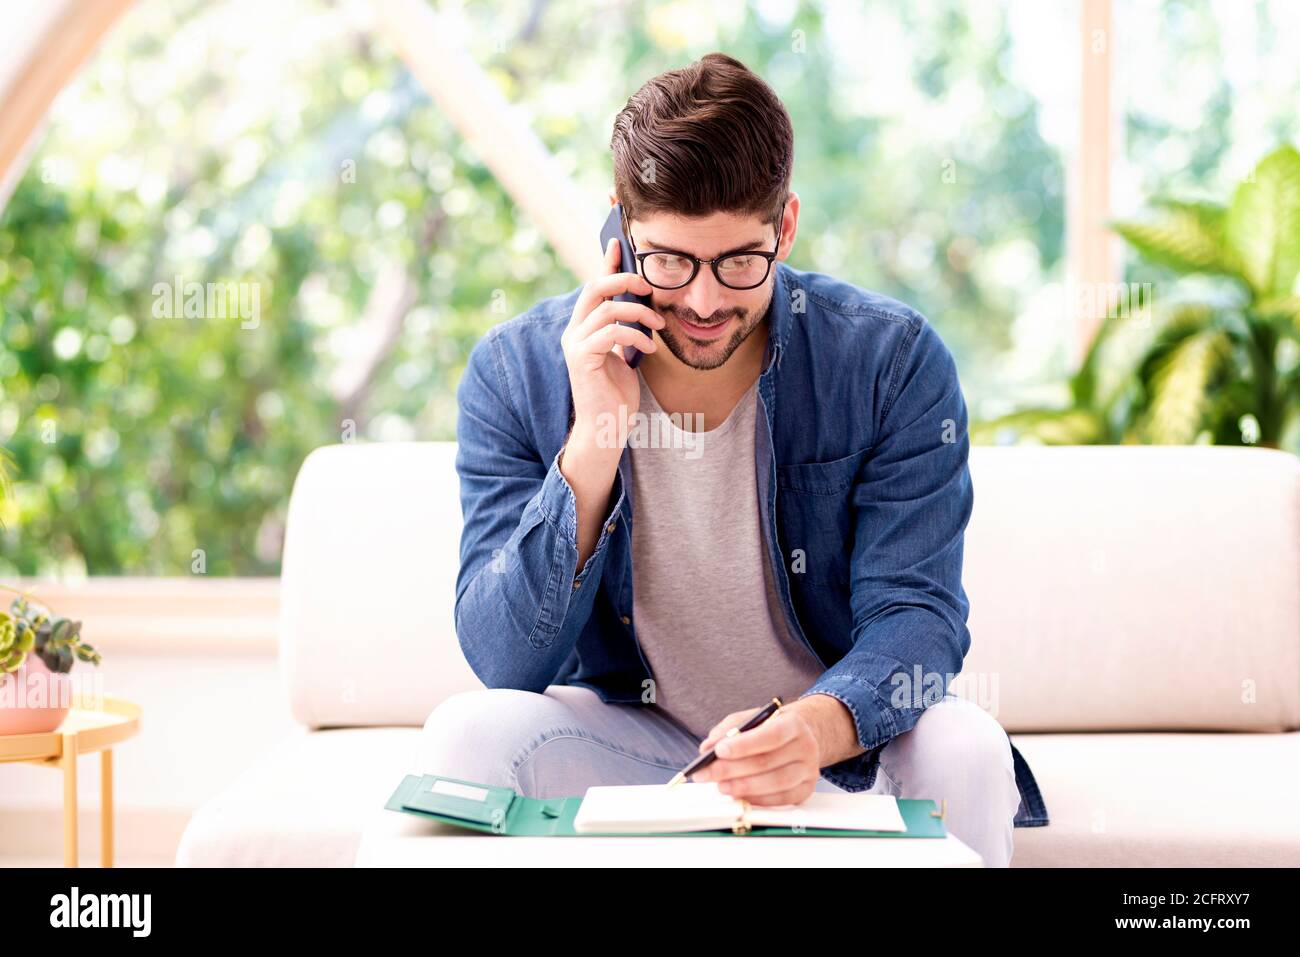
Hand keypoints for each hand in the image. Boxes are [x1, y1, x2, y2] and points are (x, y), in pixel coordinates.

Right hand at [561, 238, 665, 445]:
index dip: (606, 262)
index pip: (594, 285)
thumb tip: (642, 302)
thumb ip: (626, 327)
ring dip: (638, 314)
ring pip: (606, 308)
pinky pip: (611, 333)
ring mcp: (575, 344)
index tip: (619, 242)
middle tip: (649, 288)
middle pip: (595, 287)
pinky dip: (635, 336)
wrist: (608, 426)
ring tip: (657, 327)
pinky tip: (649, 348)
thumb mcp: (625, 352)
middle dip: (624, 280)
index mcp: (583, 327)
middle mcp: (573, 331)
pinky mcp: (582, 359)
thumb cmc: (617, 392)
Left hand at [689, 705, 821, 806]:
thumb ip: (729, 730)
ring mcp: (808, 770)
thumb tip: (707, 748)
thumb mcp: (752, 719)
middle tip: (707, 774)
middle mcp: (805, 746)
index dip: (743, 745)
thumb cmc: (772, 727)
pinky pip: (782, 799)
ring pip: (775, 783)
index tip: (718, 751)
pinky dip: (758, 799)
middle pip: (767, 762)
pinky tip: (740, 796)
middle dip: (732, 769)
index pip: (770, 736)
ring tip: (721, 786)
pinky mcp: (806, 789)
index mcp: (793, 723)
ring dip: (743, 787)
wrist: (803, 736)